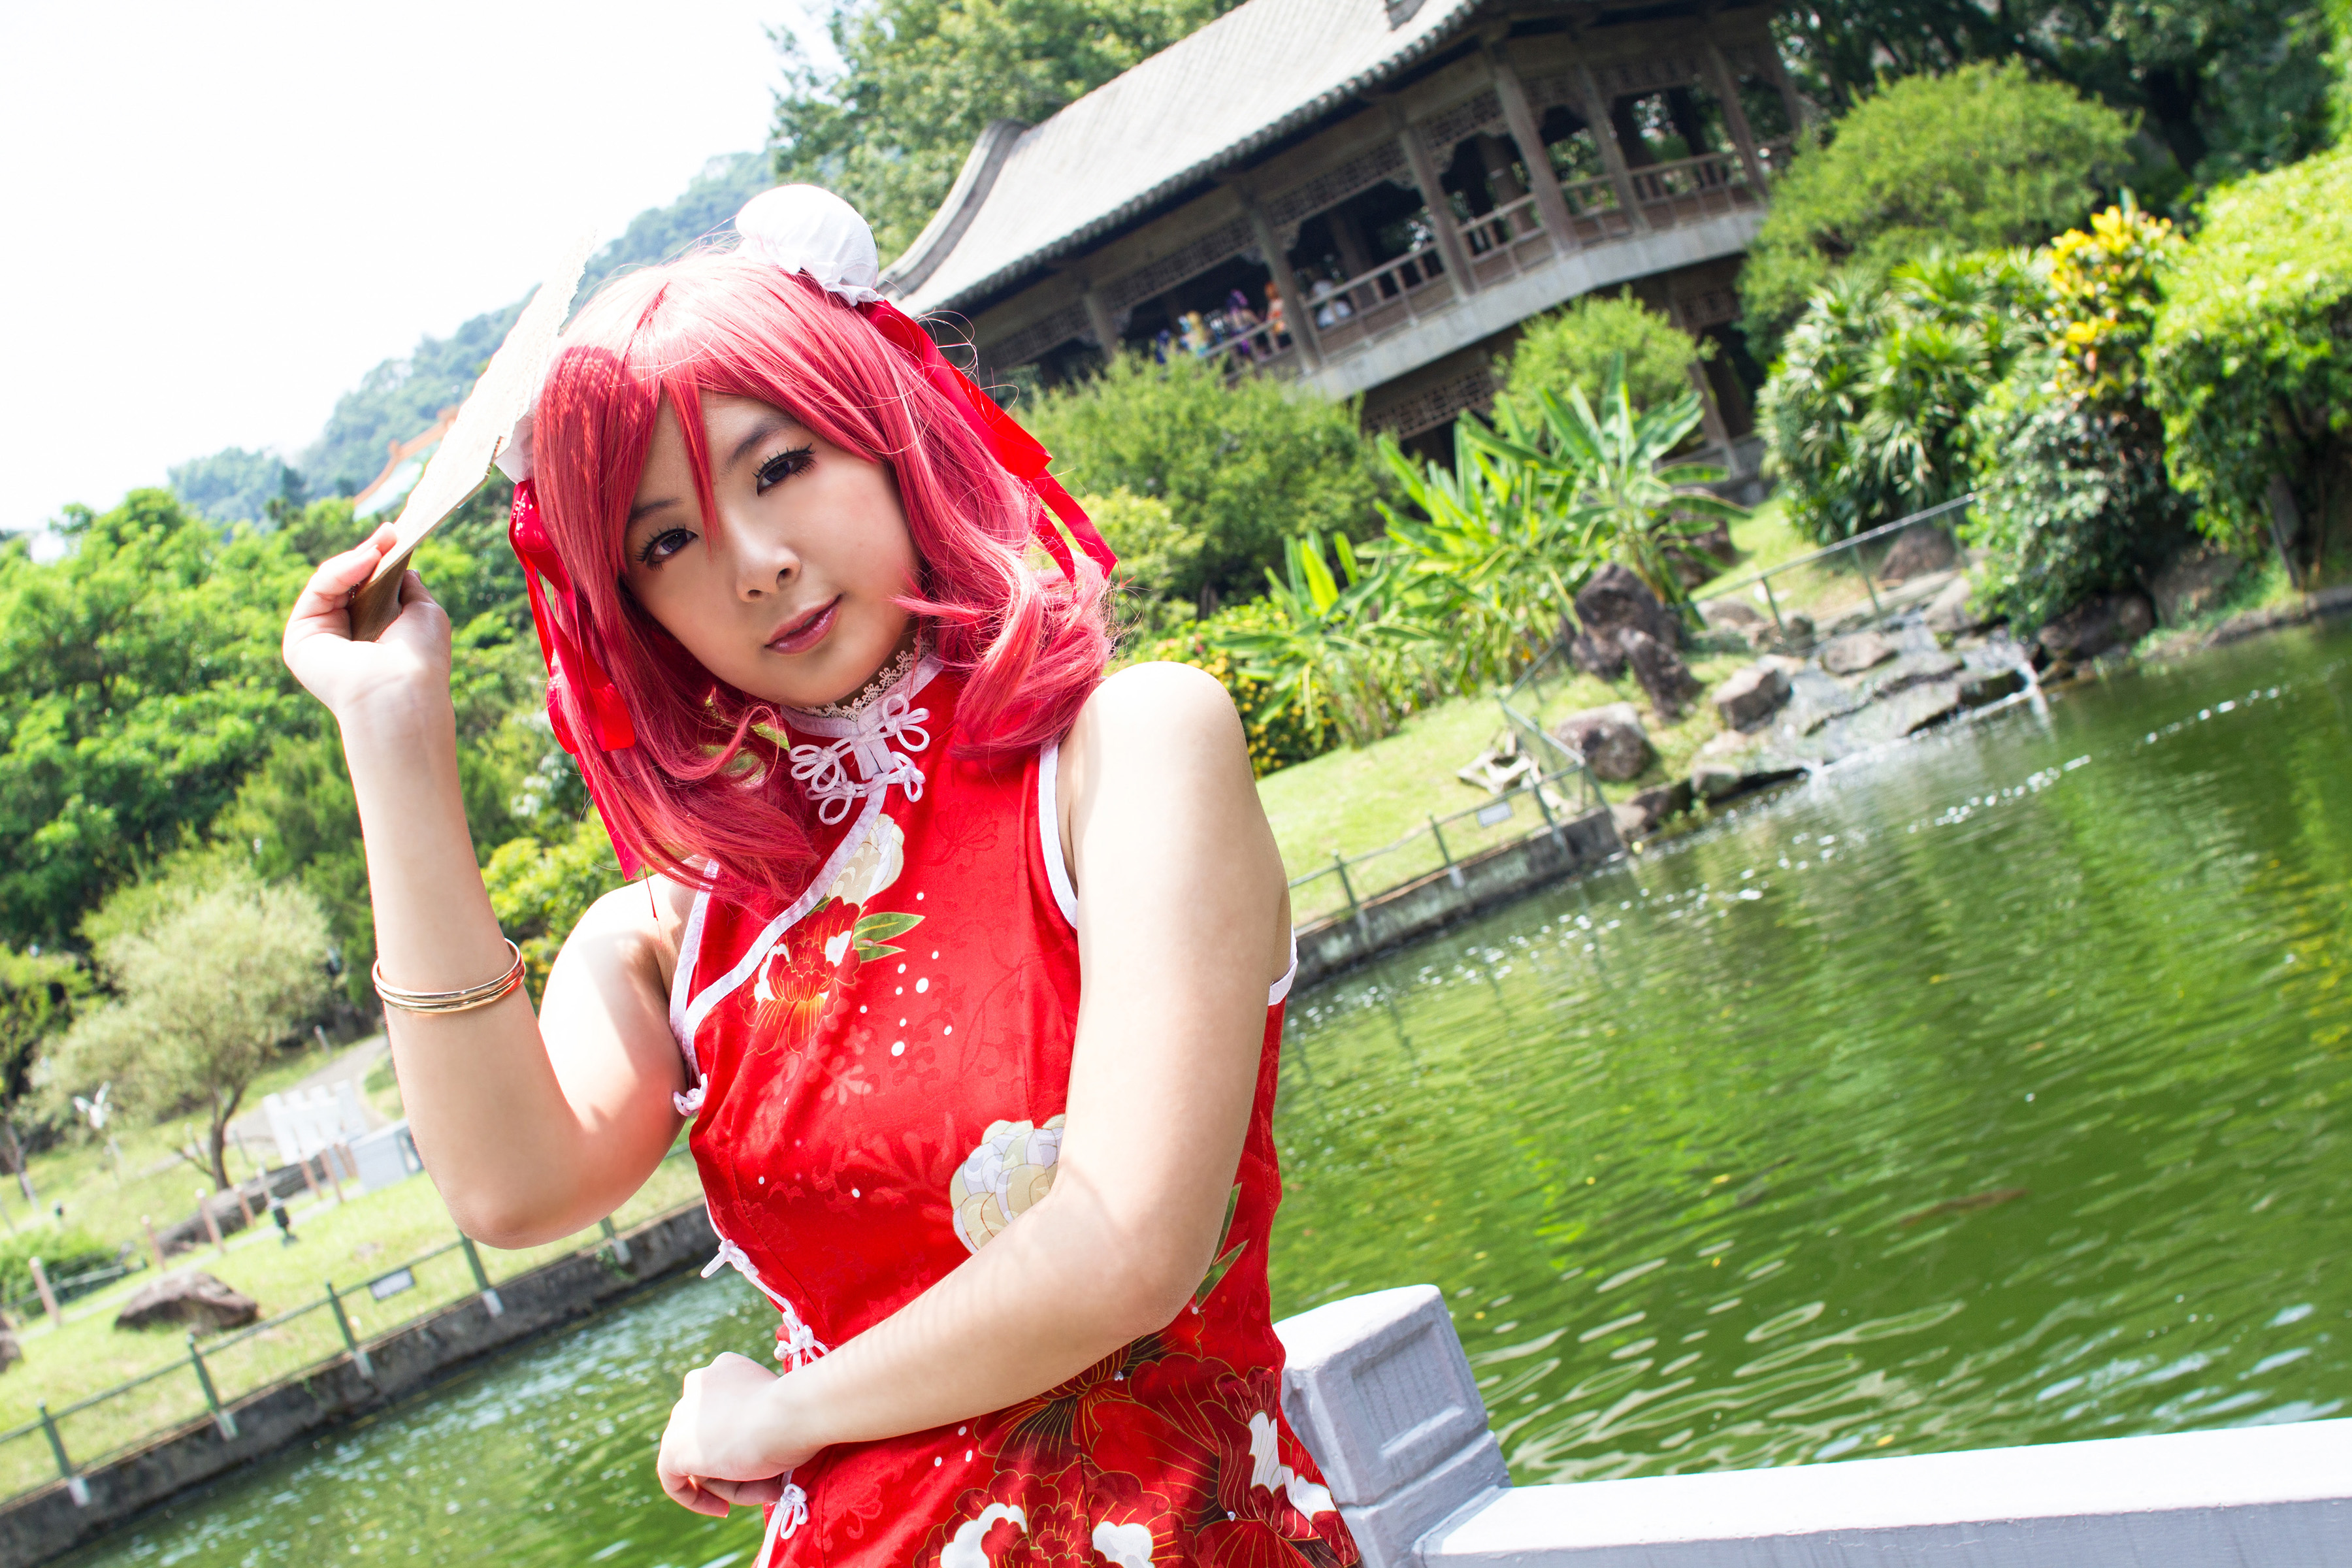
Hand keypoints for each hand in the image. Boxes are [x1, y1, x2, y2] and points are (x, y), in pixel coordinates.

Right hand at [282, 525, 452, 721]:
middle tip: (391, 533)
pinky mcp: (300, 637)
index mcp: (376, 637)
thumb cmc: (420, 657)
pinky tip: (365, 560)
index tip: (398, 536)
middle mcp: (347, 638)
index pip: (371, 591)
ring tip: (382, 545)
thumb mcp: (424, 612)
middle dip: (369, 555)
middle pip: (349, 584)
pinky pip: (318, 590)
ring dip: (357, 558)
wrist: (401, 690)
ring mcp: (322, 637)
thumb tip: (399, 561)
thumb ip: (408, 588)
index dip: (382, 562)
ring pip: (331, 583)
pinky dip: (340, 570)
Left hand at [656, 1351, 820, 1518]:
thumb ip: (756, 1424)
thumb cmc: (798, 1411)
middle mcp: (697, 1385)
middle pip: (711, 1439)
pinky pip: (677, 1481)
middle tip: (769, 1484)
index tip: (762, 1459)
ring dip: (733, 1483)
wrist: (794, 1412)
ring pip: (702, 1461)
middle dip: (737, 1466)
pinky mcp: (674, 1448)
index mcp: (723, 1369)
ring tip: (769, 1489)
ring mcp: (682, 1416)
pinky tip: (721, 1509)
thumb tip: (751, 1458)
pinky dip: (695, 1499)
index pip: (723, 1415)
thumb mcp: (777, 1411)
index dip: (741, 1442)